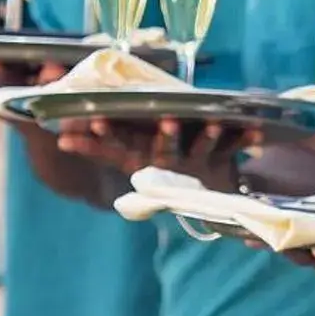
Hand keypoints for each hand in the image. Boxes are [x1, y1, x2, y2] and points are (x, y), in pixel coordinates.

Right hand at [58, 117, 263, 190]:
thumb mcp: (125, 158)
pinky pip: (234, 148)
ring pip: (201, 149)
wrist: (200, 195)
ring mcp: (195, 163)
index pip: (118, 148)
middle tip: (167, 120)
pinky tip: (256, 129)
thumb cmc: (153, 165)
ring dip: (207, 136)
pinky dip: (245, 138)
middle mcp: (167, 164)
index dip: (106, 137)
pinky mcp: (219, 160)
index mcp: (141, 160)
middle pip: (164, 150)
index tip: (97, 121)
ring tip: (213, 123)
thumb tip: (58, 138)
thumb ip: (96, 146)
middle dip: (166, 136)